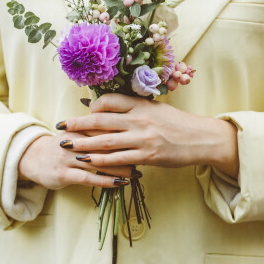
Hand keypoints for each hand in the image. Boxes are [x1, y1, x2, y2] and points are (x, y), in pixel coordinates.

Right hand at [18, 132, 137, 190]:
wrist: (33, 159)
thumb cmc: (61, 146)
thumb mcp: (76, 133)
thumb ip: (95, 128)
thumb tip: (124, 126)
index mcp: (78, 127)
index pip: (104, 127)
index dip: (124, 134)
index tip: (141, 139)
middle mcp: (73, 141)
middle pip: (104, 144)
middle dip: (126, 151)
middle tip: (144, 157)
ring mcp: (67, 158)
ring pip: (99, 162)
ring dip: (120, 168)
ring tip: (136, 173)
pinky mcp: (64, 174)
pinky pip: (89, 178)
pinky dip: (106, 181)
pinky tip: (119, 184)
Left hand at [60, 94, 238, 176]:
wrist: (203, 139)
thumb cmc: (177, 124)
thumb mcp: (155, 109)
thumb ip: (133, 108)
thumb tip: (107, 107)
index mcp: (141, 105)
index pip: (110, 101)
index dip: (94, 105)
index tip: (86, 111)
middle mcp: (140, 120)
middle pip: (101, 121)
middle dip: (77, 124)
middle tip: (60, 126)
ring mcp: (143, 138)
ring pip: (106, 141)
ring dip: (83, 144)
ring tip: (66, 145)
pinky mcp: (148, 156)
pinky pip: (118, 159)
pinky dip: (101, 161)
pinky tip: (87, 161)